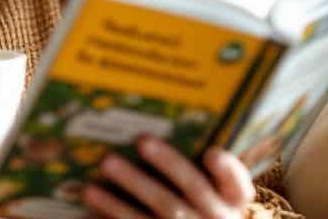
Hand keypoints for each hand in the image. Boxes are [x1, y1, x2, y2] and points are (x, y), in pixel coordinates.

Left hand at [83, 135, 255, 218]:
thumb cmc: (200, 203)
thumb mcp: (213, 189)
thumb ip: (198, 163)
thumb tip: (159, 119)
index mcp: (232, 199)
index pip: (237, 182)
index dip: (226, 168)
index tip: (212, 152)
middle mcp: (216, 217)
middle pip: (192, 188)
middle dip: (168, 163)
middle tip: (142, 139)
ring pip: (158, 215)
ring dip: (124, 200)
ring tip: (98, 175)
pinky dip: (113, 218)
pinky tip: (90, 210)